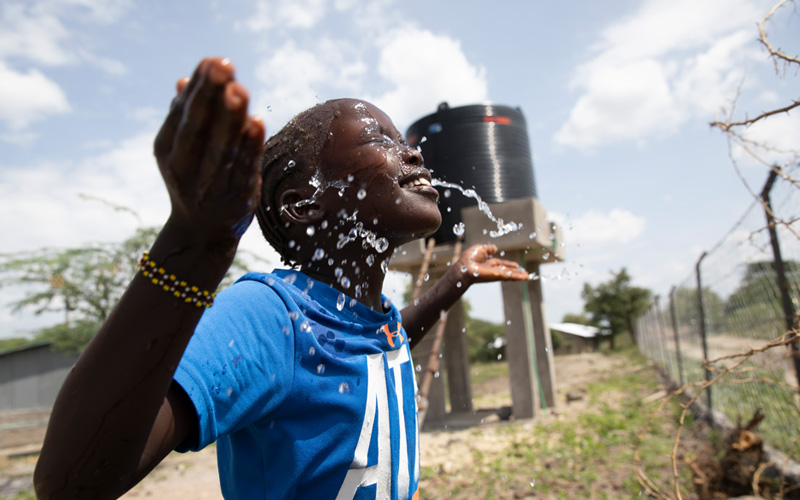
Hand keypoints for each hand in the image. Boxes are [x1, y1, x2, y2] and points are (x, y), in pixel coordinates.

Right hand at [154, 58, 265, 247]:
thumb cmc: (195, 177)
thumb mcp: (181, 149)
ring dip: (231, 118)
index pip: (183, 114)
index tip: (213, 60)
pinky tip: (256, 123)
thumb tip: (184, 80)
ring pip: (222, 147)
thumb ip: (185, 116)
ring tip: (239, 89)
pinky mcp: (237, 198)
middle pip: (198, 128)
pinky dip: (250, 146)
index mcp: (168, 150)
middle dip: (210, 96)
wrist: (201, 231)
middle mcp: (185, 168)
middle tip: (223, 65)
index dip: (199, 88)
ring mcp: (210, 185)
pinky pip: (244, 169)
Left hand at [456, 244, 528, 285]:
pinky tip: (526, 277)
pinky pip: (511, 276)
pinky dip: (519, 277)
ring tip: (528, 277)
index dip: (510, 265)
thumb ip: (489, 249)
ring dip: (519, 276)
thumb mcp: (481, 249)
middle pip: (508, 270)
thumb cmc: (470, 258)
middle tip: (525, 273)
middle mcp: (494, 269)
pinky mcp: (499, 276)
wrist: (466, 267)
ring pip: (511, 275)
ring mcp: (497, 273)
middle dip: (516, 272)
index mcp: (489, 263)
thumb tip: (495, 248)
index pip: (502, 264)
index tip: (517, 266)